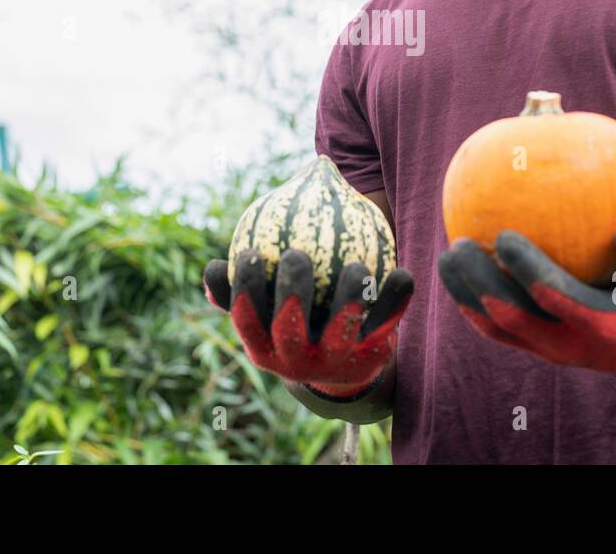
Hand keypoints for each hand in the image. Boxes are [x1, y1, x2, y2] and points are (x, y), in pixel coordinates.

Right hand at [203, 248, 413, 398]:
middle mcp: (297, 361)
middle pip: (290, 330)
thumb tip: (212, 268)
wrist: (346, 361)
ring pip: (341, 333)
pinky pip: (385, 324)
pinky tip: (402, 273)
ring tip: (355, 266)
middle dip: (291, 294)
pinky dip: (394, 300)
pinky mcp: (371, 358)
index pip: (247, 320)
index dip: (244, 290)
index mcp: (264, 348)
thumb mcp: (266, 309)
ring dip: (348, 299)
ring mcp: (335, 362)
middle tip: (295, 255)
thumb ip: (241, 286)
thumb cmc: (295, 318)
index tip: (248, 253)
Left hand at [437, 222, 615, 382]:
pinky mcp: (540, 353)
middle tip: (458, 244)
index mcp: (601, 323)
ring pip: (497, 329)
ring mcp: (552, 352)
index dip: (525, 267)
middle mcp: (570, 344)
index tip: (503, 234)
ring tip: (446, 259)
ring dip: (466, 295)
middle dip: (479, 281)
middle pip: (511, 315)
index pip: (553, 294)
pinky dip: (474, 311)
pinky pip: (499, 335)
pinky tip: (457, 282)